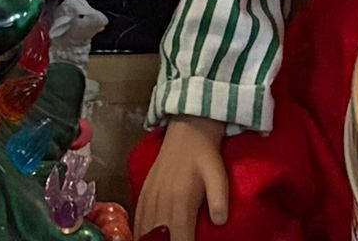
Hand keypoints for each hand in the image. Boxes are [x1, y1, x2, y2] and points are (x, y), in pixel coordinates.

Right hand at [136, 117, 227, 234]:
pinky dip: (139, 234)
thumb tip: (220, 222)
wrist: (187, 128)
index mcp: (180, 203)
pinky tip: (143, 239)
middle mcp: (161, 204)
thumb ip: (219, 199)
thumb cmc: (205, 155)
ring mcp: (149, 198)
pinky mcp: (144, 192)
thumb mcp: (218, 174)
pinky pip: (137, 220)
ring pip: (144, 232)